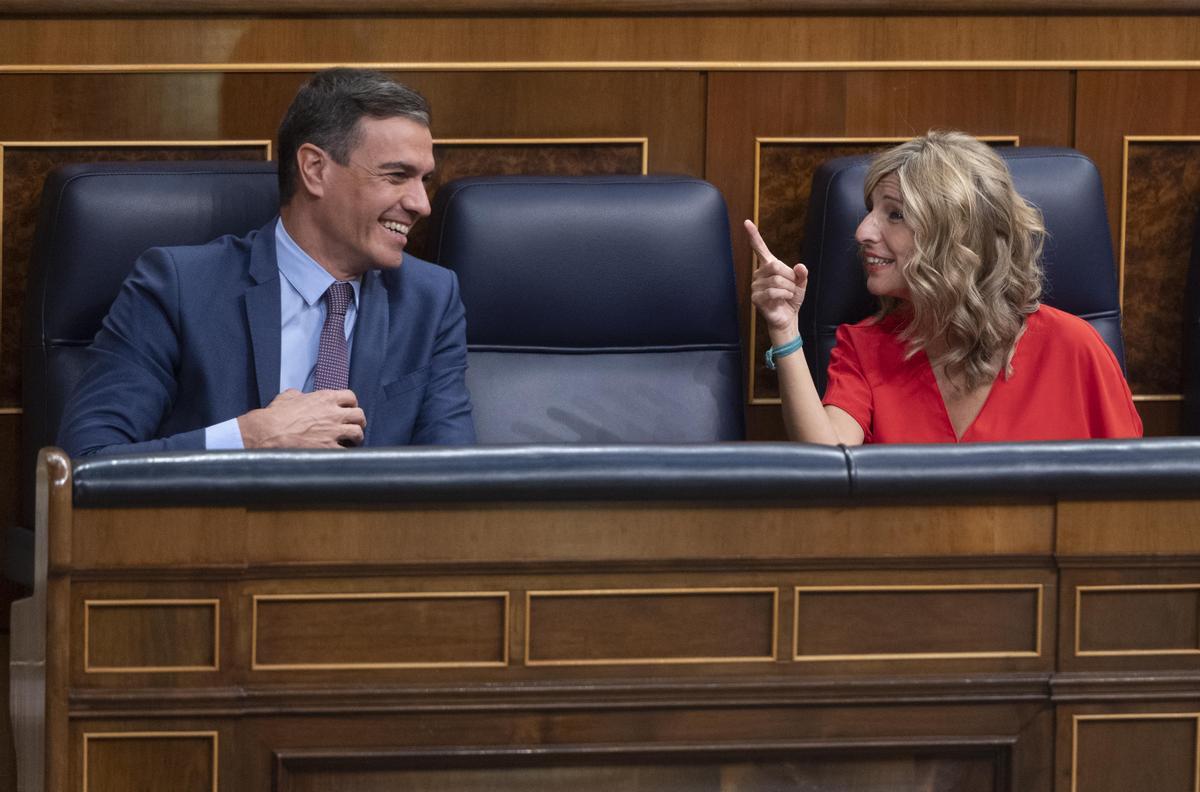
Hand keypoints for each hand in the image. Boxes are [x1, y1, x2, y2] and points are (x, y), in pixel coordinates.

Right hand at [237, 388, 365, 448]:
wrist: (269, 433)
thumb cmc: (275, 415)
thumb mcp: (287, 397)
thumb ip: (299, 395)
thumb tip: (299, 396)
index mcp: (325, 398)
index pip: (350, 397)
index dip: (351, 404)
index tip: (348, 409)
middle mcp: (333, 414)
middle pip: (359, 415)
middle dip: (358, 421)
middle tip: (353, 425)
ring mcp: (333, 431)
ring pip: (358, 432)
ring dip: (357, 437)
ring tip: (352, 441)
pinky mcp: (329, 448)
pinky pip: (348, 451)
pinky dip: (347, 453)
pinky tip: (342, 453)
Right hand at [745, 220, 807, 338]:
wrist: (787, 317)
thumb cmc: (791, 298)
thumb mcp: (801, 283)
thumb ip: (802, 273)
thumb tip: (800, 266)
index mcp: (768, 266)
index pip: (759, 248)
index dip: (754, 235)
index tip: (747, 222)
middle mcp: (759, 273)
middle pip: (775, 265)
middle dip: (789, 276)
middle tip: (793, 285)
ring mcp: (755, 286)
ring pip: (776, 280)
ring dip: (789, 288)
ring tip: (788, 294)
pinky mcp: (755, 298)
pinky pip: (773, 291)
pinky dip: (784, 295)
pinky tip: (784, 298)